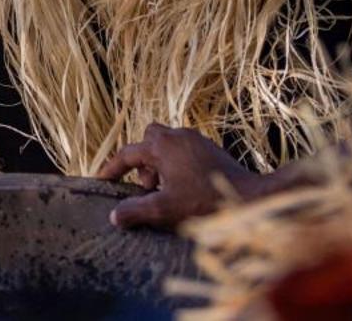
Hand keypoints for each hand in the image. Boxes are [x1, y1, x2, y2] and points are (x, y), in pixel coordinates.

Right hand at [96, 124, 263, 229]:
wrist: (250, 197)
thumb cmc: (205, 202)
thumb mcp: (165, 210)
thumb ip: (136, 211)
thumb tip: (114, 215)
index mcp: (161, 146)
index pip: (127, 154)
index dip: (112, 168)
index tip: (101, 181)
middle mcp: (177, 135)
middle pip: (147, 139)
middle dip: (141, 161)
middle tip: (148, 186)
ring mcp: (195, 139)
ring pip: (166, 142)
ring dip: (159, 162)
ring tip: (166, 189)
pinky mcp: (209, 148)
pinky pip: (183, 148)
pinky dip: (175, 163)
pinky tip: (185, 186)